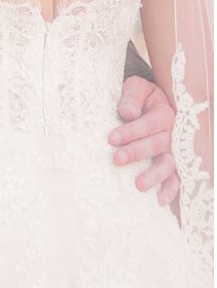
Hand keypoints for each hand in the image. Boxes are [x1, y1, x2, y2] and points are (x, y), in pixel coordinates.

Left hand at [111, 75, 179, 205]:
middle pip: (157, 145)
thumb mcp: (136, 87)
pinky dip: (171, 190)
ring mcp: (174, 151)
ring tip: (139, 185)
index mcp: (164, 113)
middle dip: (137, 153)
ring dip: (155, 175)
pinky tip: (159, 200)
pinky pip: (176, 178)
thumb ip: (132, 96)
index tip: (111, 139)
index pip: (147, 124)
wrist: (151, 102)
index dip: (130, 131)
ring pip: (169, 164)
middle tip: (117, 159)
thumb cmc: (140, 96)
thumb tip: (128, 112)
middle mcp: (172, 134)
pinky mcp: (174, 164)